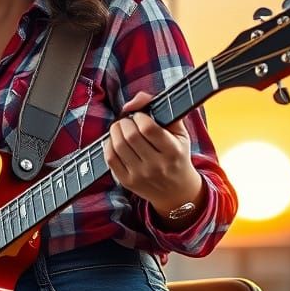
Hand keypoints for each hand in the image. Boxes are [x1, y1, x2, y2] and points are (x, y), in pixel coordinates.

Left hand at [103, 90, 203, 219]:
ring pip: (118, 146)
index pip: (148, 128)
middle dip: (125, 122)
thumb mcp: (180, 133)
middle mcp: (157, 165)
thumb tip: (137, 98)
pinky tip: (116, 142)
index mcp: (172, 151)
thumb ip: (162, 109)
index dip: (139, 116)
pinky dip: (109, 145)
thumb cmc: (177, 156)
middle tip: (129, 121)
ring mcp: (140, 175)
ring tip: (121, 129)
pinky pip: (110, 158)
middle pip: (130, 136)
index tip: (141, 116)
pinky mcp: (127, 182)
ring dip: (115, 131)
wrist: (177, 192)